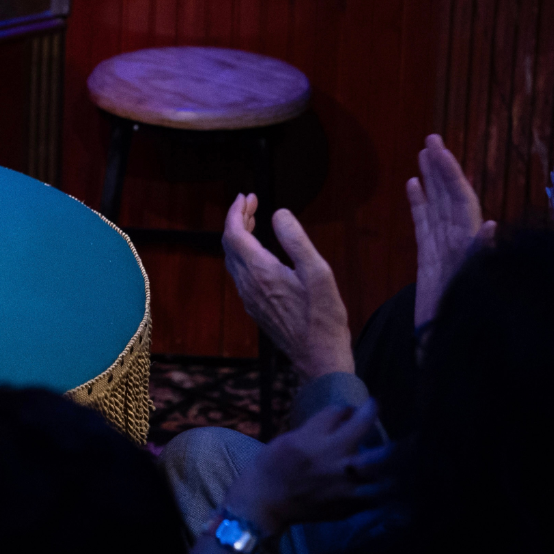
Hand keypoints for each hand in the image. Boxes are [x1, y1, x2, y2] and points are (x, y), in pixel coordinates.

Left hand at [221, 195, 352, 381]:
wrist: (318, 358)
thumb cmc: (324, 316)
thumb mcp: (318, 273)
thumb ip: (296, 241)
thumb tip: (278, 213)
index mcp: (261, 271)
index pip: (234, 233)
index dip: (237, 211)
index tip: (247, 196)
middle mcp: (247, 284)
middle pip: (230, 244)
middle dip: (238, 219)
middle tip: (252, 202)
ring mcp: (248, 297)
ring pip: (233, 259)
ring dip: (239, 236)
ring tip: (254, 221)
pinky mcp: (254, 307)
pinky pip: (240, 273)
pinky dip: (244, 253)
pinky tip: (260, 252)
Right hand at [225, 400, 390, 533]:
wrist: (264, 503)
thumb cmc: (271, 468)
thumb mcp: (287, 440)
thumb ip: (315, 430)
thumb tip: (342, 419)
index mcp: (310, 440)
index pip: (337, 413)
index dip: (347, 409)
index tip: (352, 410)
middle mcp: (331, 459)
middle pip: (361, 429)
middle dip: (370, 414)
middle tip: (374, 410)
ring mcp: (343, 484)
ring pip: (378, 465)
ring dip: (388, 454)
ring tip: (396, 449)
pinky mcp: (348, 504)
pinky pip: (375, 494)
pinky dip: (382, 486)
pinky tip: (387, 480)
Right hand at [407, 134, 494, 325]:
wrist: (441, 347)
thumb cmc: (456, 323)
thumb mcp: (472, 289)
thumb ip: (480, 258)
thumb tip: (490, 225)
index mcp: (466, 247)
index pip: (461, 202)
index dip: (451, 175)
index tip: (438, 150)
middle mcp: (457, 243)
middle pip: (451, 198)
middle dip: (442, 168)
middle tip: (430, 139)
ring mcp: (443, 249)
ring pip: (438, 206)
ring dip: (432, 180)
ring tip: (422, 155)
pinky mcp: (430, 259)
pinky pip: (425, 224)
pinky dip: (420, 204)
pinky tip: (412, 186)